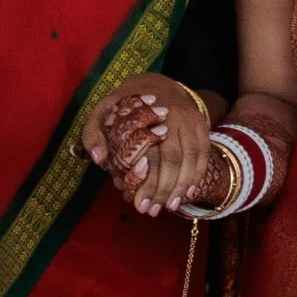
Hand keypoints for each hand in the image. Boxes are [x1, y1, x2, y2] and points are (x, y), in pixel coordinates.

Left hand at [82, 75, 224, 215]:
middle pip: (172, 159)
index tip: (139, 205)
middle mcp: (171, 116)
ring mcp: (189, 120)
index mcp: (145, 114)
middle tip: (153, 211)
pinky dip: (197, 175)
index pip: (149, 154)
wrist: (157, 85)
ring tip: (171, 207)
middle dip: (164, 189)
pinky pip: (203, 153)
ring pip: (191, 158)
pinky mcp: (200, 125)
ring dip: (182, 186)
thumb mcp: (102, 113)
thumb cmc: (125, 106)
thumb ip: (93, 135)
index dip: (146, 182)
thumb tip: (98, 159)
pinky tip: (189, 193)